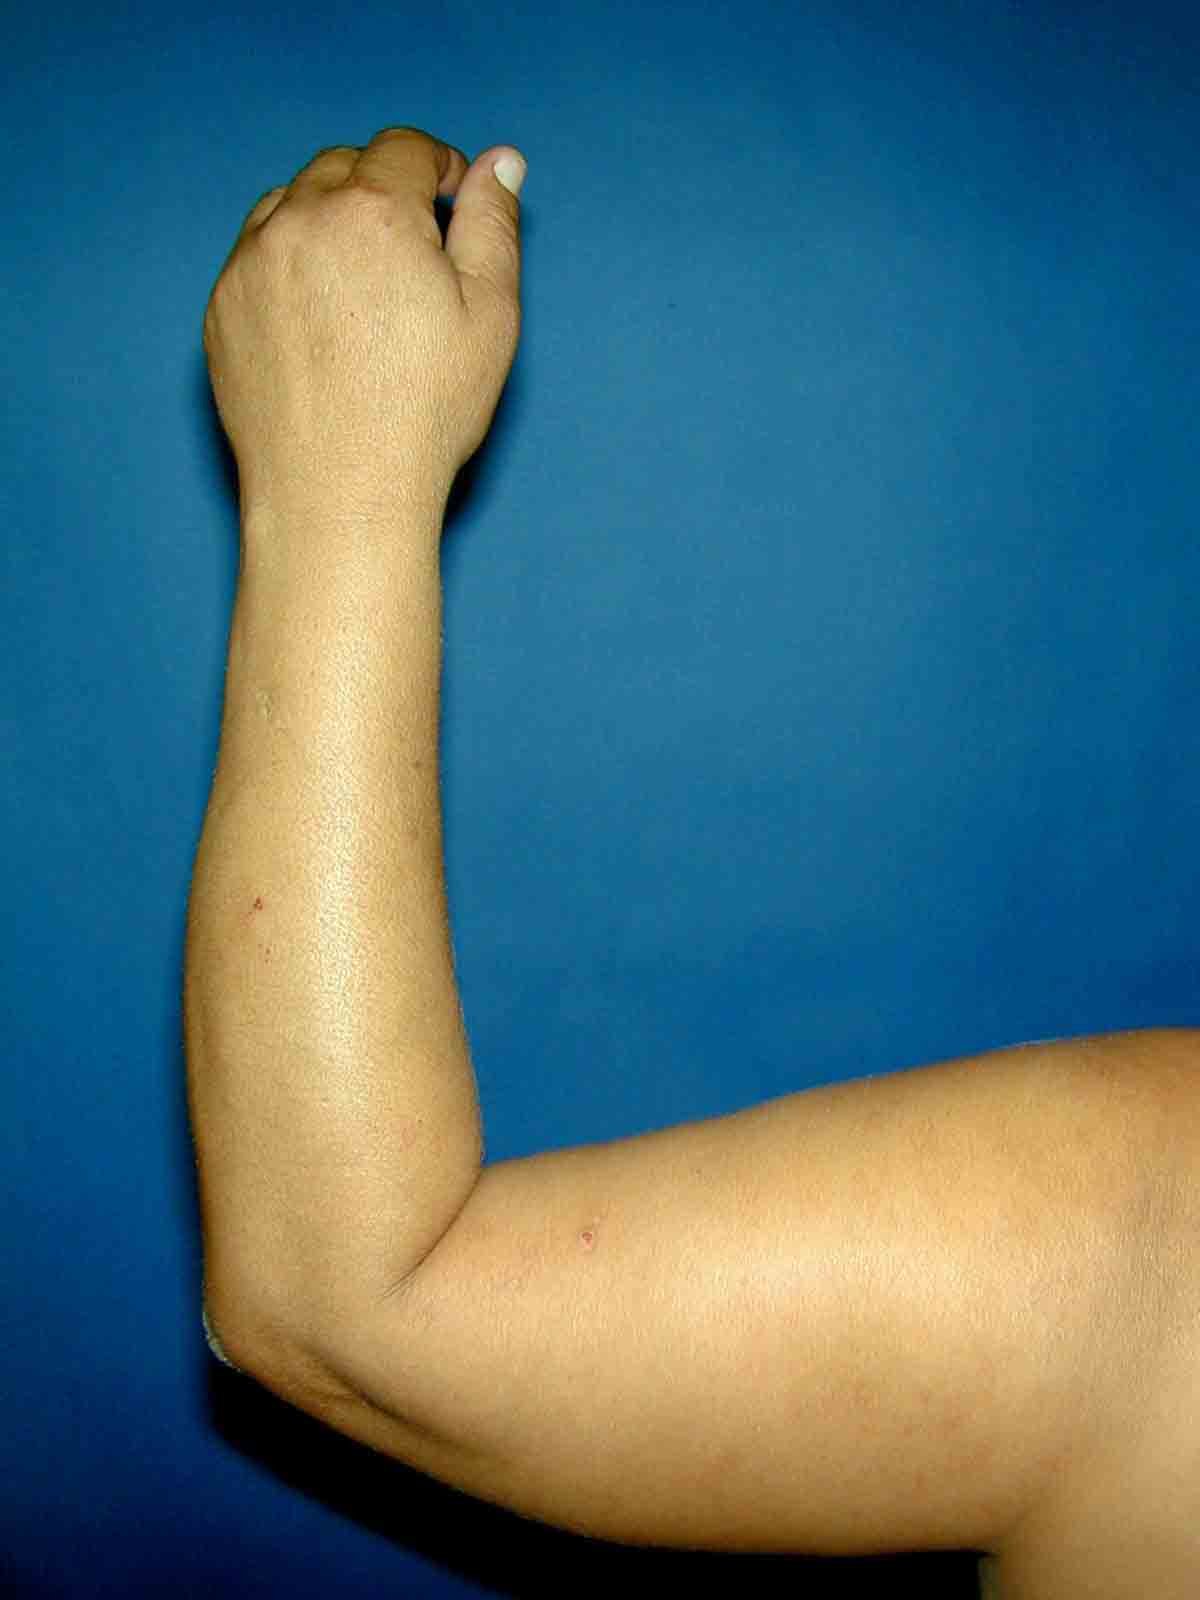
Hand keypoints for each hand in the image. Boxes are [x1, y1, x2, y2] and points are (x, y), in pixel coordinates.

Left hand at [202, 126, 525, 516]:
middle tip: (411, 248)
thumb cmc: (423, 413)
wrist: (337, 495)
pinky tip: (320, 320)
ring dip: (328, 218)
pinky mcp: (223, 308)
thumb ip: (494, 226)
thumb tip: (500, 163)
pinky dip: (289, 264)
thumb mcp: (490, 316)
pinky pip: (255, 256)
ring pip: (291, 203)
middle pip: (343, 166)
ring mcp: (251, 263)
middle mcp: (301, 221)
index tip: (452, 200)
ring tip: (361, 280)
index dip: (439, 166)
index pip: (405, 149)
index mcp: (374, 212)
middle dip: (382, 188)